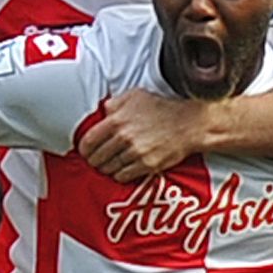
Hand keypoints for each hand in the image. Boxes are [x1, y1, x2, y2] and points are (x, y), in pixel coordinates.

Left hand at [77, 88, 203, 183]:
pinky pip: (123, 176)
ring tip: (109, 166)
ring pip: (109, 169)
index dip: (84, 150)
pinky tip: (122, 170)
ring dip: (106, 169)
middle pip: (97, 158)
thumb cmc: (162, 108)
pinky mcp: (147, 165)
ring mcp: (135, 153)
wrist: (189, 124)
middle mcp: (124, 137)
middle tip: (96, 161)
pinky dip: (119, 175)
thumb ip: (114, 103)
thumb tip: (101, 112)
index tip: (86, 152)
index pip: (89, 142)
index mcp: (117, 120)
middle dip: (94, 161)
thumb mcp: (135, 96)